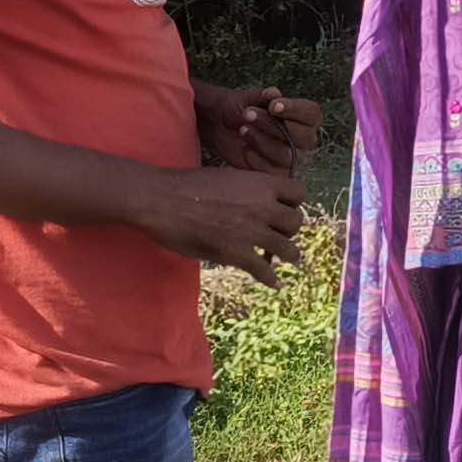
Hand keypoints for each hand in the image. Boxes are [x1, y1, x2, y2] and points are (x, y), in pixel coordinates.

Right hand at [134, 164, 306, 277]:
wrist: (163, 199)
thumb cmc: (188, 185)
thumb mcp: (227, 178)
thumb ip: (247, 191)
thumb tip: (254, 203)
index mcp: (260, 184)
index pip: (298, 193)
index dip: (293, 203)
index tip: (284, 209)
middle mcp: (263, 206)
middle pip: (295, 222)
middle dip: (288, 229)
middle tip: (279, 234)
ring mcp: (251, 230)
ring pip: (287, 248)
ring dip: (288, 254)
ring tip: (287, 259)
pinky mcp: (236, 252)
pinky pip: (264, 270)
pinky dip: (270, 278)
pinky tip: (273, 283)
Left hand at [196, 83, 321, 172]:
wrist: (219, 125)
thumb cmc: (240, 107)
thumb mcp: (248, 98)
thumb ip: (262, 96)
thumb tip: (273, 93)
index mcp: (304, 116)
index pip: (312, 114)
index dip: (295, 111)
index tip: (272, 106)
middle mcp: (303, 138)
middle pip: (302, 137)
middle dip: (272, 125)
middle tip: (247, 114)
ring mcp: (291, 156)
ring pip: (286, 155)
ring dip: (262, 141)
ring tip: (242, 129)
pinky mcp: (276, 171)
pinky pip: (272, 170)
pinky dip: (255, 157)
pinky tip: (243, 146)